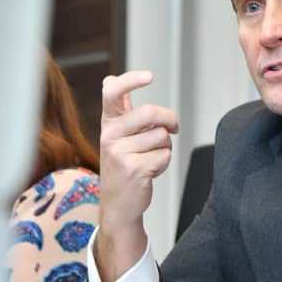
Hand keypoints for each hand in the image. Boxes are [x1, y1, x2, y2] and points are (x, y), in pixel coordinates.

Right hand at [94, 71, 178, 281]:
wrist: (118, 205)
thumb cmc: (123, 165)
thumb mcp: (115, 135)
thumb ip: (119, 109)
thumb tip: (110, 78)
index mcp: (108, 122)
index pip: (112, 92)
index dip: (131, 80)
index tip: (149, 76)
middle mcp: (109, 135)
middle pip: (150, 112)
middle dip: (169, 119)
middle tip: (173, 127)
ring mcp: (119, 152)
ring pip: (161, 136)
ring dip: (165, 147)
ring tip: (150, 158)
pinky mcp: (133, 169)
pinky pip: (164, 155)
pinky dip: (164, 163)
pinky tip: (149, 171)